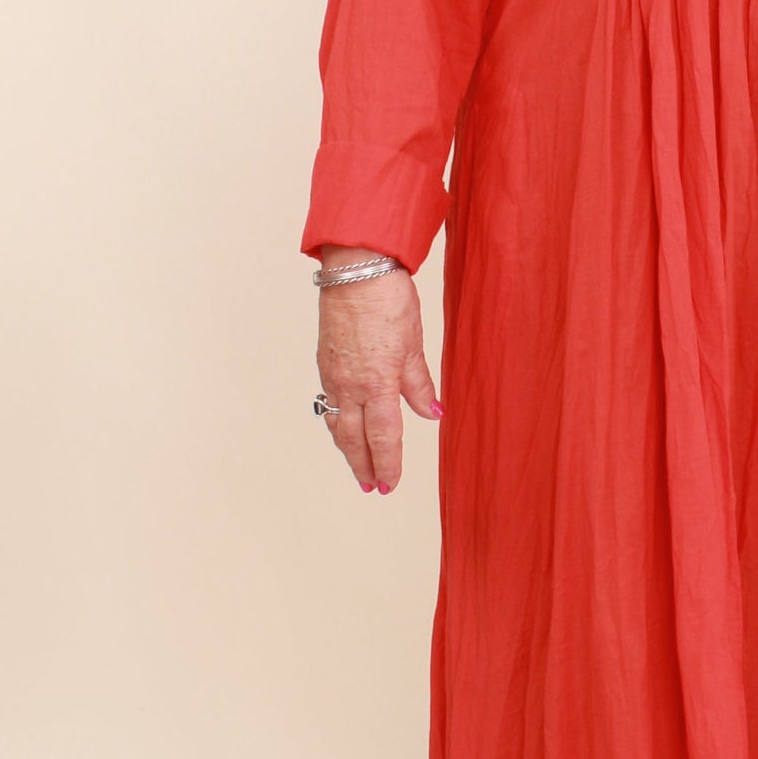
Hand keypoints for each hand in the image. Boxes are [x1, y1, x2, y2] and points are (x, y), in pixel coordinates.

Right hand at [314, 248, 440, 493]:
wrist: (356, 270)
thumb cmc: (388, 300)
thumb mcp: (415, 345)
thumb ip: (420, 385)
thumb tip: (432, 414)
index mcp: (377, 384)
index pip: (383, 437)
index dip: (387, 464)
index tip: (390, 485)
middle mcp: (350, 385)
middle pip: (354, 439)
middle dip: (363, 466)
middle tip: (371, 488)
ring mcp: (333, 375)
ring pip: (336, 423)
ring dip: (347, 449)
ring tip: (356, 466)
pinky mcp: (325, 362)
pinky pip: (328, 402)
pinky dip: (336, 422)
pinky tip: (342, 426)